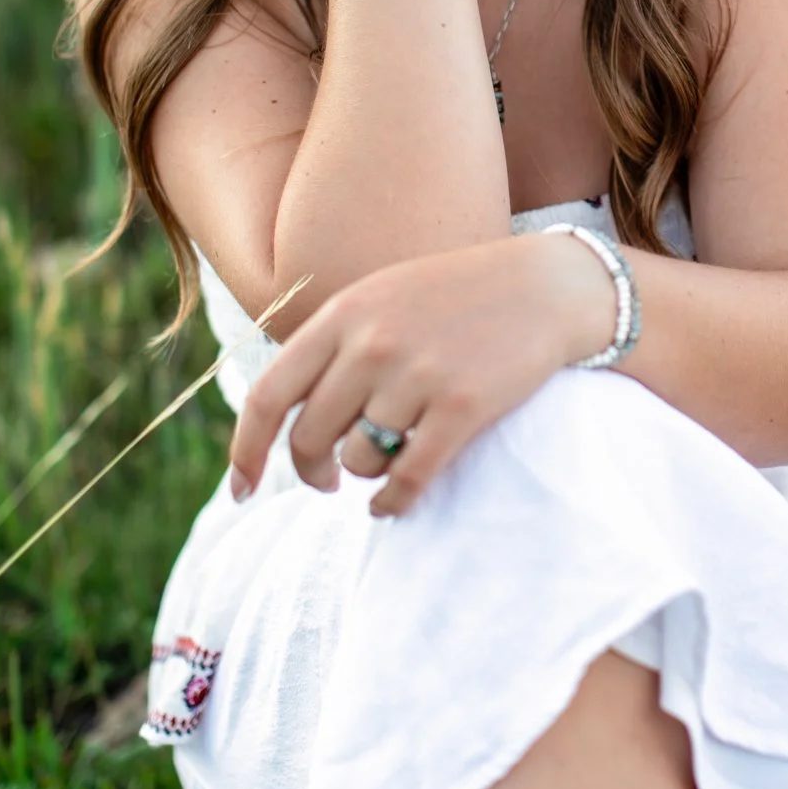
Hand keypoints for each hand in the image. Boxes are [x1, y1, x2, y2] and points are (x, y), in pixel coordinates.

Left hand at [228, 231, 618, 514]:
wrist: (545, 286)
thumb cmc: (457, 297)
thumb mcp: (382, 297)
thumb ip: (334, 346)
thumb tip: (286, 419)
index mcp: (343, 314)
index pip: (269, 396)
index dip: (246, 451)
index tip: (242, 489)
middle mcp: (372, 345)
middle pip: (309, 438)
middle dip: (312, 471)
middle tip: (327, 480)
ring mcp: (417, 376)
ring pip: (358, 460)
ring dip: (364, 474)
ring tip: (386, 458)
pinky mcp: (462, 407)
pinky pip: (406, 478)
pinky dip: (392, 501)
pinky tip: (392, 501)